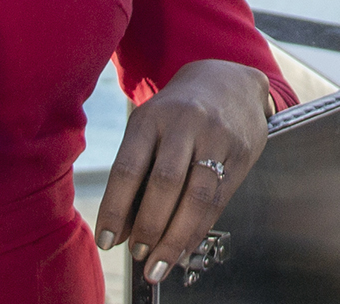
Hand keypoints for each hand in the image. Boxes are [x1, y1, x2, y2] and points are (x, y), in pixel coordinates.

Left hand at [94, 60, 269, 285]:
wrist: (228, 82)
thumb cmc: (177, 113)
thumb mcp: (150, 128)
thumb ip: (136, 173)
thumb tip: (120, 229)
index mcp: (149, 118)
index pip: (127, 167)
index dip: (115, 207)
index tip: (105, 240)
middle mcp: (182, 125)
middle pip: (164, 183)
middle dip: (148, 226)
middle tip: (137, 256)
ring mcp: (214, 138)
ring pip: (196, 196)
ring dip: (176, 238)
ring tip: (159, 264)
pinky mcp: (240, 154)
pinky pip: (219, 200)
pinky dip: (199, 229)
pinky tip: (185, 247)